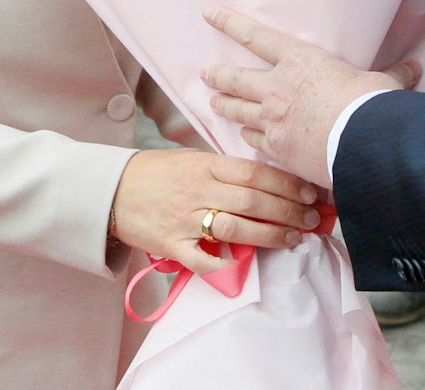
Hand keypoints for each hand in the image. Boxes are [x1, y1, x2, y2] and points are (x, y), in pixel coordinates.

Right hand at [111, 149, 322, 274]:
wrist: (112, 191)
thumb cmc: (156, 172)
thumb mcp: (191, 158)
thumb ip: (224, 169)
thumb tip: (264, 179)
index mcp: (206, 165)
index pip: (254, 173)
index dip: (286, 184)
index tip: (309, 193)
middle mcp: (199, 190)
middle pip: (253, 201)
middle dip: (289, 210)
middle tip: (312, 219)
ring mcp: (186, 219)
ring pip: (236, 227)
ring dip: (270, 235)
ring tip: (293, 238)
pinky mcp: (173, 245)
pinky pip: (203, 259)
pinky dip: (225, 264)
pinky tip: (247, 265)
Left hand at [202, 6, 419, 187]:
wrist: (361, 145)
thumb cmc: (369, 106)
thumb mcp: (380, 83)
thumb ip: (391, 75)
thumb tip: (414, 68)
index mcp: (298, 60)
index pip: (254, 36)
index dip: (228, 22)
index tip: (208, 13)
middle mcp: (277, 87)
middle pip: (236, 79)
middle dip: (218, 76)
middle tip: (205, 74)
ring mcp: (272, 120)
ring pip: (237, 111)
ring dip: (224, 107)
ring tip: (214, 104)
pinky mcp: (277, 150)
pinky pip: (253, 141)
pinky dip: (248, 139)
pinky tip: (245, 139)